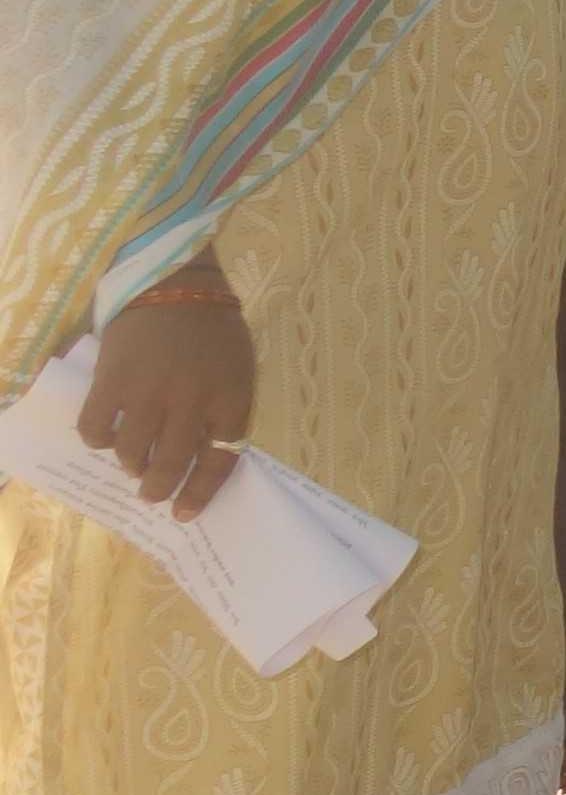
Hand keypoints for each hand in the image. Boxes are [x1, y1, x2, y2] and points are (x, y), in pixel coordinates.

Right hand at [80, 288, 256, 518]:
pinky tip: (105, 438)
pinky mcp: (112, 381)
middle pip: (173, 463)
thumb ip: (225, 411)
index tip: (185, 511)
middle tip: (151, 493)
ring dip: (131, 465)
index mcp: (231, 398)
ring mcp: (150, 392)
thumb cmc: (213, 329)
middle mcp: (192, 401)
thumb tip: (205, 456)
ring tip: (132, 463)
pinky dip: (99, 440)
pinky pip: (97, 428)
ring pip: (133, 452)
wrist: (175, 283)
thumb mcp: (239, 370)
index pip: (220, 460)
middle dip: (159, 487)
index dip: (202, 492)